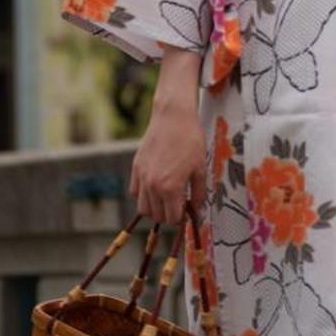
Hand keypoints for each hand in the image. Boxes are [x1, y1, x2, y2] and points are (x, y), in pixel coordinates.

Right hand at [130, 46, 205, 224]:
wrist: (173, 116)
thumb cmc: (190, 140)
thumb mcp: (200, 168)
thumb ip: (199, 192)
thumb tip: (197, 209)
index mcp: (170, 188)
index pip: (172, 218)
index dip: (181, 217)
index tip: (187, 209)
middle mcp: (152, 186)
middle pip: (157, 215)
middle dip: (169, 213)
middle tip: (179, 203)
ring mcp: (141, 177)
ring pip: (143, 207)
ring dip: (155, 207)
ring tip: (167, 196)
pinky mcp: (135, 167)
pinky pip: (135, 192)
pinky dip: (143, 194)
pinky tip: (155, 185)